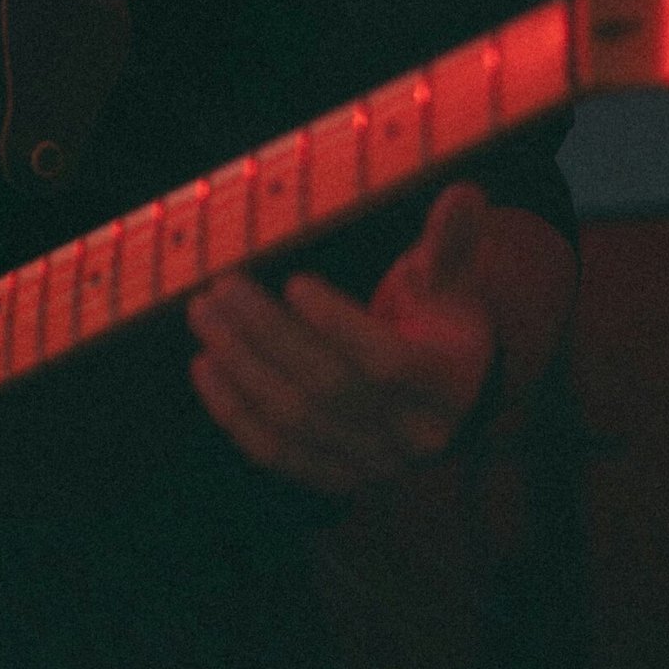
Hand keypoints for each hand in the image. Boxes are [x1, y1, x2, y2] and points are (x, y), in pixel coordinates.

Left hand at [186, 183, 495, 494]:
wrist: (453, 403)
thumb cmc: (445, 327)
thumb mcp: (454, 284)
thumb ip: (452, 241)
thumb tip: (463, 192)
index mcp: (447, 382)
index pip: (387, 362)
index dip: (337, 325)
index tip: (293, 282)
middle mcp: (412, 432)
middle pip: (327, 387)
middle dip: (267, 334)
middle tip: (223, 287)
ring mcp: (371, 461)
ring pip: (294, 420)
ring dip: (240, 367)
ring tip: (204, 315)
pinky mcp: (336, 476)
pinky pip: (276, 453)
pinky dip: (233, 413)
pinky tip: (204, 367)